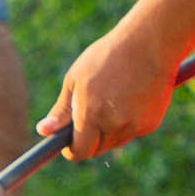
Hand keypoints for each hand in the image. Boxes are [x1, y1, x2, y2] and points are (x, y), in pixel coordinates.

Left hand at [44, 19, 181, 162]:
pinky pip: (132, 132)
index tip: (68, 139)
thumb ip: (61, 111)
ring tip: (112, 98)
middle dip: (89, 138)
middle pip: (96, 149)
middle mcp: (114, 126)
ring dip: (109, 129)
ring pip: (115, 141)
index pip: (79, 152)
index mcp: (91, 115)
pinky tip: (131, 97)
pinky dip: (128, 121)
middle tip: (90, 111)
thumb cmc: (107, 57)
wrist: (150, 44)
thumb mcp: (76, 79)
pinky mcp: (151, 124)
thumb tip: (43, 131)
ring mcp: (134, 127)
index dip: (71, 148)